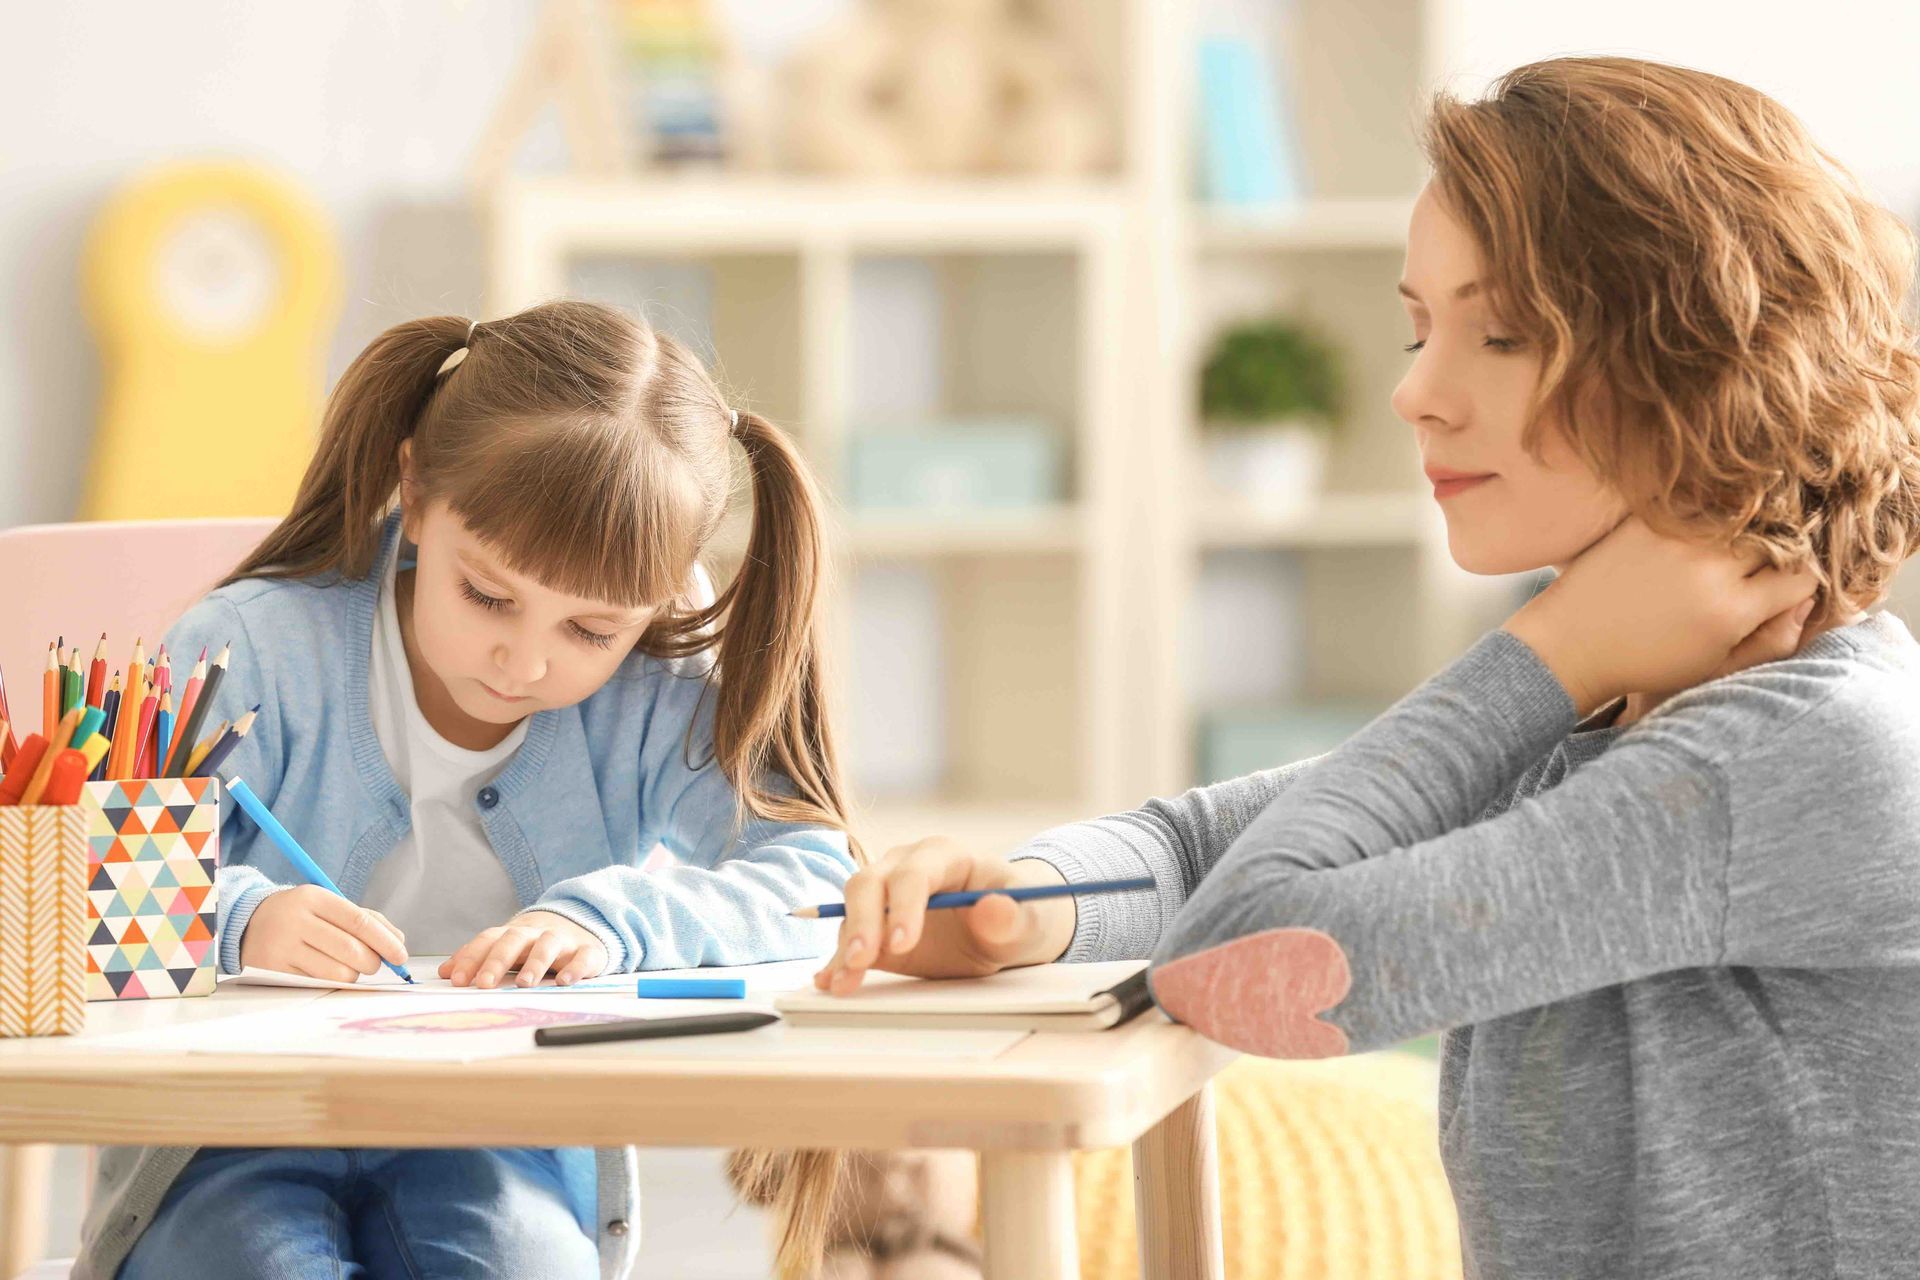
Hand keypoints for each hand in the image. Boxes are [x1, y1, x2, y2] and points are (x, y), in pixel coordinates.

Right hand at [240, 886, 408, 981]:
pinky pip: (317, 984)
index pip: (358, 920)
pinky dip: (332, 982)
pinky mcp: (275, 971)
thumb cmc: (301, 916)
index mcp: (314, 898)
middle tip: (375, 964)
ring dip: (353, 975)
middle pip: (350, 950)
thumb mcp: (328, 906)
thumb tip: (398, 941)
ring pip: (337, 972)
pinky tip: (327, 972)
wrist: (247, 924)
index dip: (385, 940)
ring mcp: (283, 947)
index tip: (401, 955)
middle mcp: (296, 921)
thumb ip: (366, 919)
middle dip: (373, 962)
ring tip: (348, 967)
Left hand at [440, 911, 607, 987]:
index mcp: (513, 933)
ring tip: (524, 984)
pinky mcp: (588, 951)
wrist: (581, 925)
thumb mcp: (507, 947)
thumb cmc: (536, 943)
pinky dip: (575, 968)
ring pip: (548, 945)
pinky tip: (564, 981)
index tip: (457, 980)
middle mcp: (536, 934)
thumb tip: (445, 971)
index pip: (488, 940)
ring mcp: (563, 941)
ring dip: (535, 963)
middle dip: (497, 961)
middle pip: (514, 940)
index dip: (472, 958)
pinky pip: (583, 957)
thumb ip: (477, 957)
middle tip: (484, 983)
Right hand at [813, 838, 1074, 994]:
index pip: (915, 873)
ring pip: (852, 912)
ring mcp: (887, 897)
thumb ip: (1013, 916)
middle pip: (870, 884)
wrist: (1010, 928)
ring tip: (842, 983)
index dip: (904, 906)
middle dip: (863, 922)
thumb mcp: (1029, 919)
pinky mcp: (878, 928)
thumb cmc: (1022, 914)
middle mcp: (907, 868)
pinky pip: (851, 938)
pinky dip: (838, 960)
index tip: (904, 943)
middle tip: (863, 962)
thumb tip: (994, 907)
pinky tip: (829, 980)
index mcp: (945, 855)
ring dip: (845, 948)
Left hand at [1504, 516, 1819, 715]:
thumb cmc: (1647, 663)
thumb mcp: (1713, 667)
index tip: (1787, 586)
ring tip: (1730, 547)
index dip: (1802, 582)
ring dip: (1745, 528)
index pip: (1801, 577)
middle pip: (1776, 542)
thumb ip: (1771, 640)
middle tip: (1760, 564)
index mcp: (1731, 611)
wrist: (1572, 645)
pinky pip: (1699, 502)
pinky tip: (1702, 529)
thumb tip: (1807, 601)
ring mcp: (1676, 540)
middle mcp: (1709, 570)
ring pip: (1742, 517)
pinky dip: (1710, 510)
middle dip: (1777, 553)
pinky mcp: (1647, 521)